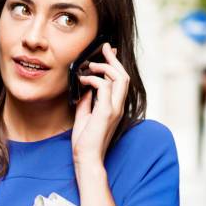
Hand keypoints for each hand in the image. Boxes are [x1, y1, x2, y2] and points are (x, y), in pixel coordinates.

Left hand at [72, 43, 129, 164]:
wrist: (87, 158)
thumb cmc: (85, 141)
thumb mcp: (84, 115)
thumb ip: (87, 100)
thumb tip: (84, 87)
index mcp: (115, 107)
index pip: (120, 81)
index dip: (115, 64)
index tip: (107, 52)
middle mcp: (118, 106)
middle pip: (123, 75)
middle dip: (113, 59)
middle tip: (103, 48)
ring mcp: (114, 109)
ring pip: (119, 78)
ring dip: (104, 67)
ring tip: (90, 66)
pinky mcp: (107, 112)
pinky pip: (105, 87)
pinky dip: (94, 79)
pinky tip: (83, 80)